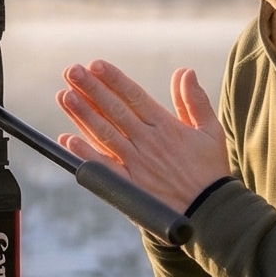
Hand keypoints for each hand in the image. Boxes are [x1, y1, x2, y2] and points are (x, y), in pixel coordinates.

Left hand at [56, 60, 230, 208]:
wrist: (211, 211)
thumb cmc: (211, 170)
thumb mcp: (211, 131)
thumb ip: (195, 100)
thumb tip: (184, 71)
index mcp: (166, 126)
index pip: (134, 96)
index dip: (114, 79)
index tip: (96, 64)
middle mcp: (148, 142)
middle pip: (114, 110)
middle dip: (91, 89)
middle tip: (71, 71)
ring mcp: (137, 164)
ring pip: (104, 134)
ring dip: (82, 114)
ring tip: (64, 96)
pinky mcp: (130, 185)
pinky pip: (104, 167)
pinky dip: (85, 153)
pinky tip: (67, 139)